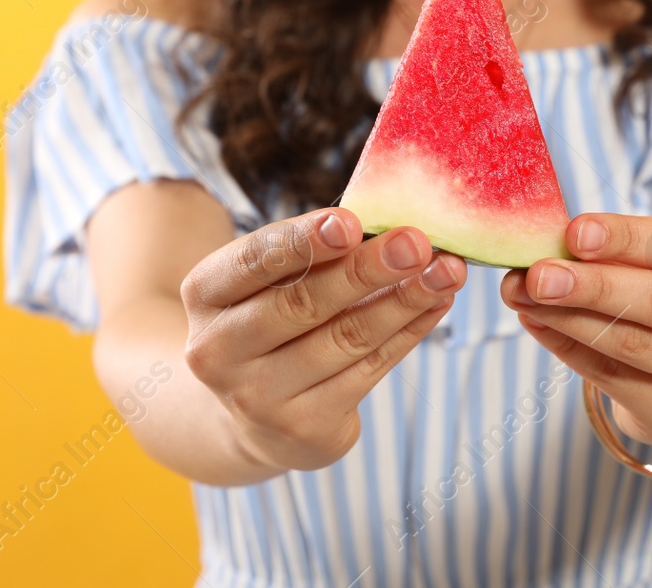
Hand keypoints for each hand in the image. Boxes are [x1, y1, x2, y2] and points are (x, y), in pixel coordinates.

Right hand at [181, 208, 466, 470]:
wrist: (254, 416)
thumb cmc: (272, 320)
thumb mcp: (269, 282)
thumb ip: (314, 252)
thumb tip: (392, 226)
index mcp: (204, 295)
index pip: (253, 261)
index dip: (303, 240)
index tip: (352, 222)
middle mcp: (218, 351)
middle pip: (303, 304)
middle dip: (366, 270)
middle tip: (416, 242)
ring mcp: (258, 398)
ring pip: (346, 338)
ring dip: (405, 300)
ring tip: (447, 271)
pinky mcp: (304, 429)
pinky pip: (370, 369)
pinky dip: (410, 331)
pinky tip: (437, 303)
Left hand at [500, 213, 651, 447]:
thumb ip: (614, 252)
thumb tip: (548, 248)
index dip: (625, 238)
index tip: (574, 231)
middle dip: (594, 286)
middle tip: (539, 274)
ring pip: (631, 343)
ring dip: (568, 318)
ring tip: (521, 294)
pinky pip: (609, 376)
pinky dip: (565, 346)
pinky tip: (535, 321)